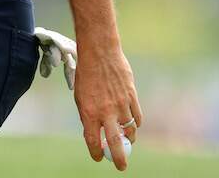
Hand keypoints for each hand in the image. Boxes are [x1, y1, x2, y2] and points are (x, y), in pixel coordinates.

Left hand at [73, 44, 141, 170]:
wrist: (99, 52)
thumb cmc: (86, 75)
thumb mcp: (80, 97)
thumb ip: (88, 116)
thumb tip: (95, 135)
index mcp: (89, 112)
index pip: (93, 141)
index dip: (96, 153)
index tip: (98, 157)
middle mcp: (106, 111)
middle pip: (116, 143)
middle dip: (120, 158)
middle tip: (121, 167)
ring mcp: (121, 104)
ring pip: (130, 130)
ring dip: (129, 138)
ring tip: (127, 140)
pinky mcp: (132, 96)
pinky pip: (138, 117)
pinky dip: (136, 124)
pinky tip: (133, 125)